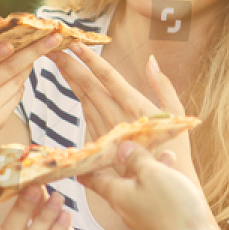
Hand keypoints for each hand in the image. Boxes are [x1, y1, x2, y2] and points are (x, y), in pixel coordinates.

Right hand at [0, 34, 63, 161]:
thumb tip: (9, 39)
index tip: (13, 42)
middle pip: (9, 69)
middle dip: (33, 52)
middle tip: (53, 38)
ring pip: (17, 81)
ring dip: (28, 66)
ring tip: (38, 51)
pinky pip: (17, 96)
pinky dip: (19, 85)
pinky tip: (14, 80)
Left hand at [54, 43, 198, 185]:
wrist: (158, 184)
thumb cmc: (173, 147)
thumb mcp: (175, 113)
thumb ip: (162, 85)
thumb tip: (151, 60)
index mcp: (134, 106)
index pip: (107, 77)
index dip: (90, 60)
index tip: (76, 44)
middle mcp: (115, 116)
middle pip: (87, 86)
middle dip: (69, 64)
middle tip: (52, 46)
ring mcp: (103, 129)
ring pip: (82, 98)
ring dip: (68, 77)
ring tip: (55, 58)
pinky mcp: (97, 139)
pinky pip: (85, 113)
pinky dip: (76, 95)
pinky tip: (69, 81)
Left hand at [79, 143, 219, 229]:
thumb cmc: (171, 207)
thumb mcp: (153, 174)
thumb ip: (136, 160)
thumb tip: (121, 148)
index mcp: (116, 195)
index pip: (94, 179)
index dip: (88, 167)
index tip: (79, 160)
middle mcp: (124, 207)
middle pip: (119, 180)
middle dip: (126, 161)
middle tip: (129, 145)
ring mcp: (141, 217)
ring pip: (140, 187)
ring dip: (150, 169)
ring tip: (167, 154)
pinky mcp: (158, 223)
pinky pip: (154, 197)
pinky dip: (161, 182)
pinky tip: (176, 175)